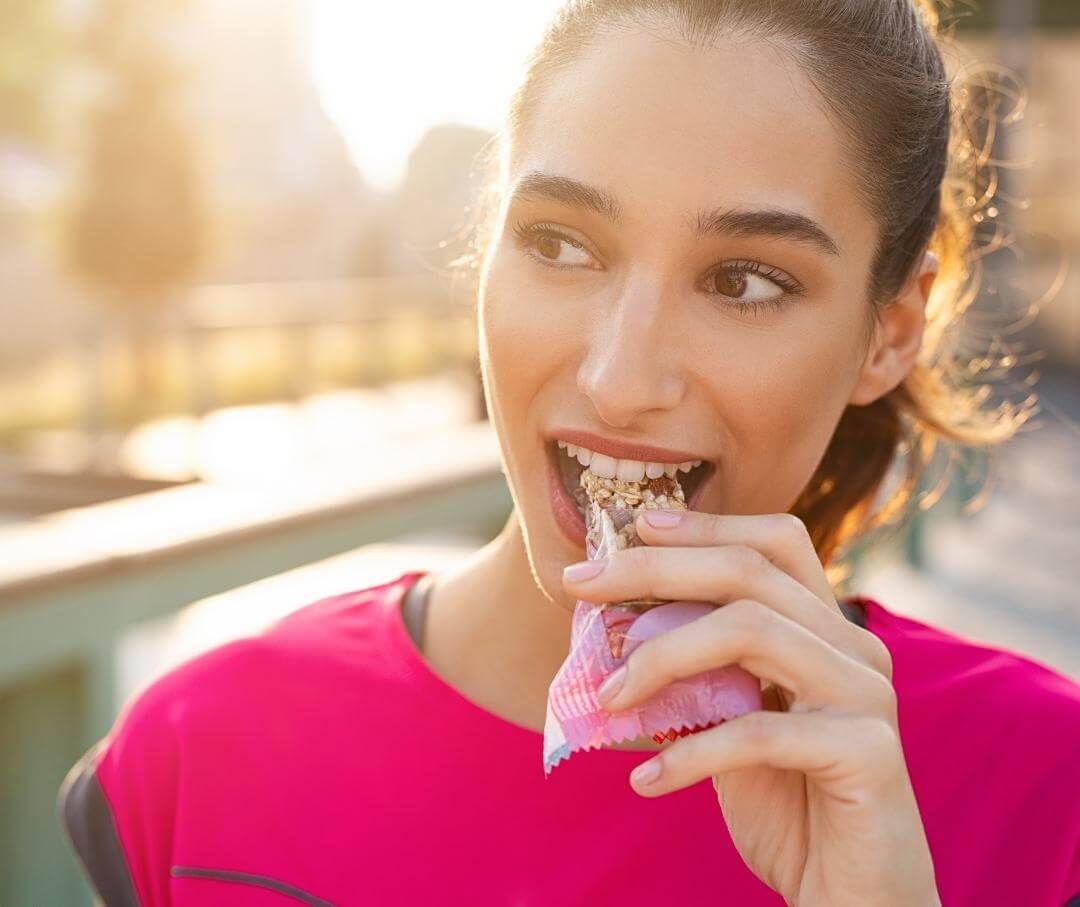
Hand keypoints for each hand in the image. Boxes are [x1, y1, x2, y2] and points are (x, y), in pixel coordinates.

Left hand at [562, 510, 939, 906]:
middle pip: (749, 572)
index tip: (635, 525)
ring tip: (606, 698)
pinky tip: (646, 781)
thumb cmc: (788, 804)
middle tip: (580, 585)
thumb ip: (698, 674)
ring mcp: (867, 695)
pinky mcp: (867, 754)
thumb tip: (615, 628)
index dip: (707, 524)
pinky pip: (758, 733)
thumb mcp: (731, 724)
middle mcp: (855, 648)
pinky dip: (689, 755)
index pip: (775, 542)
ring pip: (752, 631)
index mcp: (827, 629)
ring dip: (662, 657)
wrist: (853, 898)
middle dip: (655, 570)